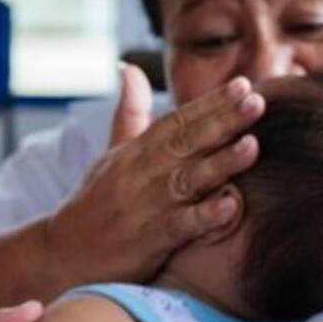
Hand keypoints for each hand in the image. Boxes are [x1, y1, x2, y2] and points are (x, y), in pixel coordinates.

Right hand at [44, 66, 261, 285]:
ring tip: (252, 146)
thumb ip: (129, 112)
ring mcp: (145, 207)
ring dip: (219, 163)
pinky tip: (230, 206)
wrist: (65, 253)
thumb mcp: (111, 152)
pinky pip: (180, 226)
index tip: (243, 85)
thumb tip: (129, 68)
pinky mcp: (148, 240)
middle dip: (223, 122)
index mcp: (134, 151)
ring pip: (187, 180)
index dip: (209, 103)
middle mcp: (140, 174)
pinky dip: (204, 217)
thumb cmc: (96, 202)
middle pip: (186, 143)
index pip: (176, 120)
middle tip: (257, 101)